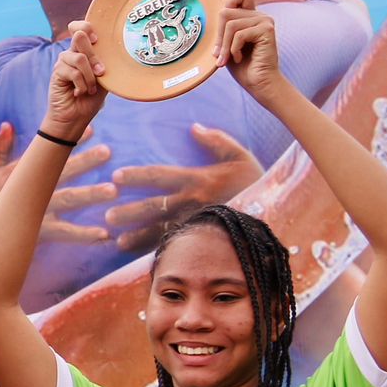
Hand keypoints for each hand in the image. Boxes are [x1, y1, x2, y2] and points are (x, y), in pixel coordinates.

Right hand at [0, 121, 112, 243]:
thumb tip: (7, 126)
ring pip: (69, 200)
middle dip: (85, 162)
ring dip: (91, 195)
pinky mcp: (43, 231)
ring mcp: (40, 210)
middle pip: (63, 173)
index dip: (69, 142)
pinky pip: (67, 233)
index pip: (48, 153)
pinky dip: (85, 235)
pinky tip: (104, 234)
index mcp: (22, 173)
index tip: (91, 131)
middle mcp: (33, 189)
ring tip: (112, 191)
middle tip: (106, 152)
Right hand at [45, 22, 107, 136]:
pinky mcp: (57, 72)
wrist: (76, 118)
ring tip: (90, 89)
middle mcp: (73, 53)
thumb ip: (102, 62)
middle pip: (80, 36)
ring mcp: (63, 62)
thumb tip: (100, 48)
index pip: (81, 27)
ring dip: (89, 76)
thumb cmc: (91, 99)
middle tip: (101, 73)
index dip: (87, 26)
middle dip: (94, 57)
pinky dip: (81, 85)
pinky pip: (72, 72)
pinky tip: (79, 93)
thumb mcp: (103, 79)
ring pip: (79, 58)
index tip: (97, 39)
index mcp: (85, 51)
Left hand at [106, 124, 263, 251]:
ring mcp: (197, 225)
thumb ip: (218, 141)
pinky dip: (158, 253)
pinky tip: (141, 258)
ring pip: (162, 232)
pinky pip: (178, 248)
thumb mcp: (241, 157)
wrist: (279, 214)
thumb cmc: (257, 183)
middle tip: (107, 216)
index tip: (117, 176)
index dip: (138, 176)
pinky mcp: (203, 241)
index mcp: (199, 180)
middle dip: (130, 212)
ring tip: (117, 242)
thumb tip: (195, 127)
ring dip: (138, 237)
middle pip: (155, 207)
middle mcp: (193, 204)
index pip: (161, 176)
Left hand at [213, 0, 283, 99]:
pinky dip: (234, 49)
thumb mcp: (227, 44)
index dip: (228, 3)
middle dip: (219, 36)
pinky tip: (239, 58)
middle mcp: (259, 15)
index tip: (223, 28)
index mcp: (250, 16)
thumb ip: (224, 27)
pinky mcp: (267, 29)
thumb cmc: (242, 66)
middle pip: (226, 12)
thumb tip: (216, 12)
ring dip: (225, 46)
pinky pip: (239, 34)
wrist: (258, 83)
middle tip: (219, 54)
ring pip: (231, 25)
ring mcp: (264, 21)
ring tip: (227, 59)